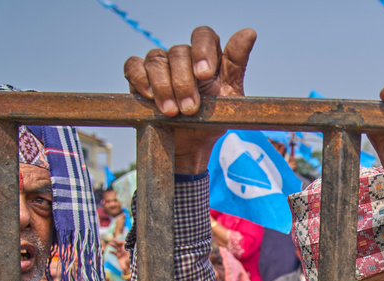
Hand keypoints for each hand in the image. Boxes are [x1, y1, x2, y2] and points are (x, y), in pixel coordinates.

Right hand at [124, 26, 256, 173]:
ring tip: (172, 112)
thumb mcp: (232, 96)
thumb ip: (237, 64)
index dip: (202, 50)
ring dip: (164, 87)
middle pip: (178, 52)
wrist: (192, 146)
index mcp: (206, 57)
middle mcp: (182, 57)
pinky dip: (140, 79)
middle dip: (184, 83)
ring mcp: (160, 65)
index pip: (203, 35)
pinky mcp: (139, 77)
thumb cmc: (213, 119)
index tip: (205, 75)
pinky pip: (134, 66)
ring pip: (156, 60)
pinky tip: (148, 96)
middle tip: (190, 109)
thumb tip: (249, 32)